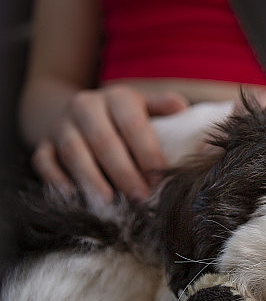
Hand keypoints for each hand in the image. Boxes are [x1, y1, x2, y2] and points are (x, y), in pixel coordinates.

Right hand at [31, 85, 188, 202]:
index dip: (148, 153)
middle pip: (104, 141)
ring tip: (109, 203)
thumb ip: (166, 110)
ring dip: (92, 180)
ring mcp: (61, 124)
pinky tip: (73, 197)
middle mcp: (86, 106)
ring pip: (74, 152)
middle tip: (141, 198)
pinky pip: (44, 161)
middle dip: (124, 173)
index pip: (134, 125)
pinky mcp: (43, 142)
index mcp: (117, 97)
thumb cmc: (126, 118)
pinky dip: (56, 180)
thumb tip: (188, 115)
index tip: (161, 179)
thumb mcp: (147, 107)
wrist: (81, 111)